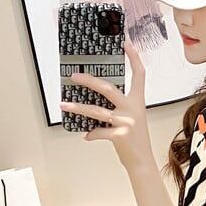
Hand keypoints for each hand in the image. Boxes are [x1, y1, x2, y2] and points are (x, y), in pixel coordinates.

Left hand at [59, 40, 154, 172]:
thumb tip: (95, 99)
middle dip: (89, 81)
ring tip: (64, 104)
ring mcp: (126, 121)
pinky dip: (90, 134)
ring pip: (97, 111)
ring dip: (78, 108)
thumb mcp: (131, 118)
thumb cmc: (134, 139)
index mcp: (137, 101)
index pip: (139, 74)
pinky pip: (99, 132)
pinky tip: (85, 135)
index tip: (126, 43)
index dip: (134, 58)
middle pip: (108, 88)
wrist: (142, 161)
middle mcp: (132, 108)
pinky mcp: (119, 135)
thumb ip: (118, 107)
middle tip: (73, 76)